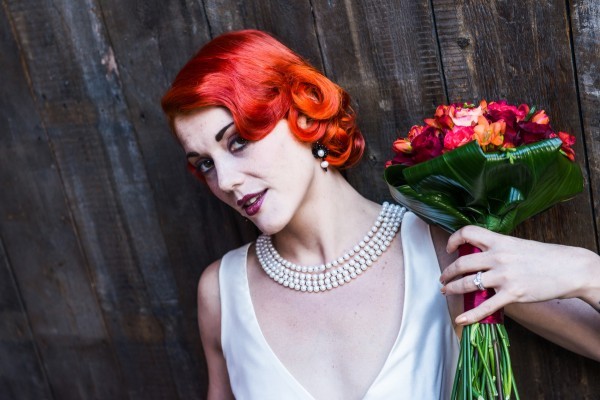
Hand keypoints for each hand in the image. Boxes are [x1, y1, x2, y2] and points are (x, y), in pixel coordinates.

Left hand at [440, 226, 599, 324]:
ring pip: (468, 283)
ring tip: (447, 291)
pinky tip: (460, 319)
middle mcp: (498, 257)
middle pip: (462, 262)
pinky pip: (485, 306)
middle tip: (443, 278)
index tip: (449, 248)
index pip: (468, 232)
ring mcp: (504, 276)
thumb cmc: (546, 257)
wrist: (571, 268)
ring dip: (453, 289)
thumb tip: (481, 257)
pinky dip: (470, 315)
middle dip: (448, 272)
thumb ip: (499, 249)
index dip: (454, 239)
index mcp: (500, 241)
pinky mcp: (512, 294)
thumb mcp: (518, 245)